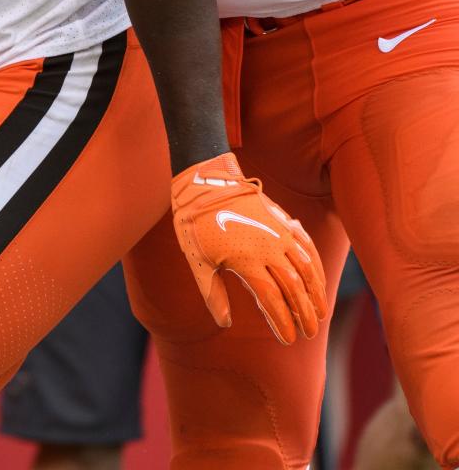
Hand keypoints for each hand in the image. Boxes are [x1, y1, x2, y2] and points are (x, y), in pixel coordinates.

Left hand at [171, 152, 327, 344]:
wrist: (205, 180)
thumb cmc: (196, 223)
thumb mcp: (197, 260)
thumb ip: (213, 294)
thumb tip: (225, 321)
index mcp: (246, 260)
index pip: (272, 299)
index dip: (282, 321)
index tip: (290, 340)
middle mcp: (268, 247)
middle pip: (294, 287)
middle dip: (304, 313)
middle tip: (310, 333)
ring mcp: (278, 231)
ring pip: (307, 266)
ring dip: (316, 291)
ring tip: (322, 312)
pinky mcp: (281, 218)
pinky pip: (306, 244)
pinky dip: (316, 263)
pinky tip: (318, 277)